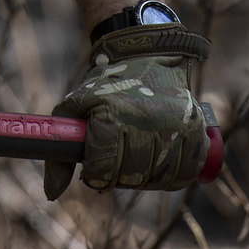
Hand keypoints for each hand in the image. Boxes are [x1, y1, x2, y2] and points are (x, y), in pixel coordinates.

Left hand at [43, 24, 211, 199]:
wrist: (147, 56)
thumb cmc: (106, 86)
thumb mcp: (76, 106)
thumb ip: (60, 150)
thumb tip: (52, 192)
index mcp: (112, 116)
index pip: (102, 170)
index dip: (95, 174)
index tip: (95, 166)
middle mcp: (146, 122)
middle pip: (131, 176)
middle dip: (119, 176)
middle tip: (116, 162)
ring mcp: (175, 127)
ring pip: (159, 178)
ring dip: (146, 177)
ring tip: (137, 159)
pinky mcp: (196, 130)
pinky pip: (186, 171)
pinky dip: (173, 174)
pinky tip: (161, 161)